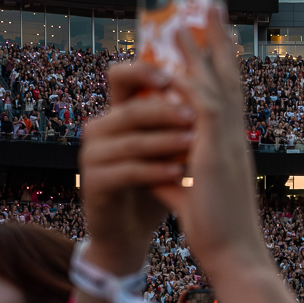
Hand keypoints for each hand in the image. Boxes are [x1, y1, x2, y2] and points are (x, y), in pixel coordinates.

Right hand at [76, 63, 192, 274]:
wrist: (130, 231)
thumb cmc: (154, 184)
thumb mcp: (167, 148)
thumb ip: (178, 119)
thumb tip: (211, 84)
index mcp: (115, 114)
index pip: (120, 77)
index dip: (143, 71)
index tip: (172, 77)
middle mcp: (98, 130)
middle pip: (130, 110)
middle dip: (164, 111)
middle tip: (194, 115)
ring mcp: (92, 156)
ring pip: (130, 141)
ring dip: (164, 141)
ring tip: (193, 142)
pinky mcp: (93, 182)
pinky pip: (126, 171)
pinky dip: (154, 171)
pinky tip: (178, 173)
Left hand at [148, 8, 272, 278]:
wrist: (233, 255)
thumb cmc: (216, 234)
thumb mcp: (189, 198)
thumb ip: (173, 178)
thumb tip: (152, 169)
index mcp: (230, 147)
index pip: (228, 96)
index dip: (222, 66)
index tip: (215, 39)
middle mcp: (234, 138)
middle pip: (230, 79)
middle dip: (220, 43)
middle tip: (214, 9)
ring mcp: (228, 143)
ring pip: (218, 84)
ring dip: (204, 50)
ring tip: (191, 18)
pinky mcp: (215, 153)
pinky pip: (204, 106)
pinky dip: (192, 81)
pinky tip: (179, 61)